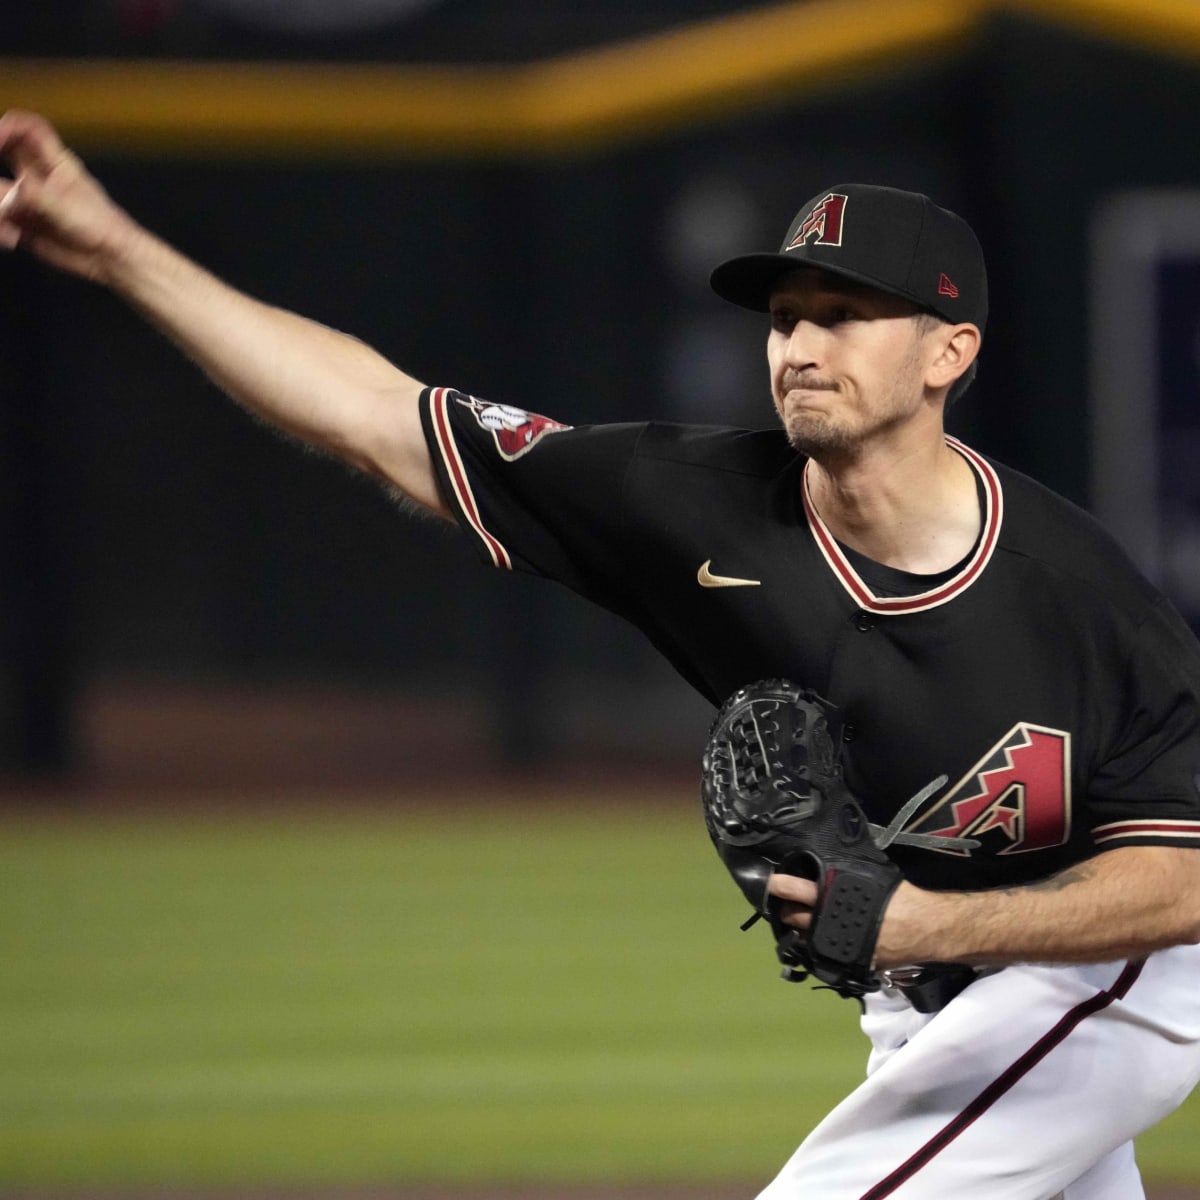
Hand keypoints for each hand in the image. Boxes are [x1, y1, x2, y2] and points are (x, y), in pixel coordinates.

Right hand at [0, 109, 138, 280]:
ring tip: (9, 227)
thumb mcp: (65, 205)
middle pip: (5, 151)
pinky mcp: (26, 224)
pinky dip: (1, 228)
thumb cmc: (101, 227)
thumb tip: (5, 199)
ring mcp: (31, 201)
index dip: (9, 126)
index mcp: (56, 164)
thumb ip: (32, 196)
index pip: (30, 131)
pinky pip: (2, 220)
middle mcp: (39, 178)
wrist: (110, 259)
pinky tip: (11, 239)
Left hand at [769, 872, 929, 968]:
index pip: (794, 889)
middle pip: (790, 916)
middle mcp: (828, 920)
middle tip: (784, 906)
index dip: (779, 886)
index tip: (770, 884)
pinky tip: (819, 943)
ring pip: (801, 939)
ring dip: (796, 931)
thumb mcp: (869, 875)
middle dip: (784, 911)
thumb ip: (844, 874)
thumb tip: (829, 867)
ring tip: (799, 924)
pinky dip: (816, 950)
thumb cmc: (899, 896)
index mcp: (832, 893)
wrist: (924, 927)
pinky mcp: (844, 962)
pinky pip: (821, 957)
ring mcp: (835, 944)